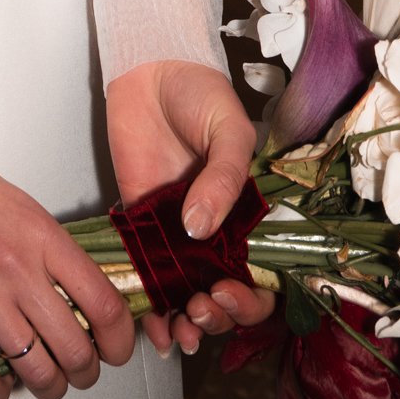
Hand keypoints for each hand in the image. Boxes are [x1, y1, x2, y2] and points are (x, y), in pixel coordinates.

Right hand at [0, 138, 138, 398]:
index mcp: (43, 237)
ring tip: (47, 381)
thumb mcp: (20, 204)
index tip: (117, 348)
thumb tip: (75, 283)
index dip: (120, 340)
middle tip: (82, 369)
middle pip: (75, 348)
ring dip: (49, 386)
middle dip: (86, 372)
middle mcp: (18, 270)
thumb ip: (50, 246)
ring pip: (37, 371)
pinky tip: (1, 382)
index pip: (104, 303)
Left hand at [105, 59, 276, 359]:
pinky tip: (152, 324)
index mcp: (246, 213)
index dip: (249, 297)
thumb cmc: (200, 92)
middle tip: (202, 309)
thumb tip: (201, 228)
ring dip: (186, 323)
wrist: (151, 67)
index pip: (258, 274)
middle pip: (222, 295)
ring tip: (179, 331)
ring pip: (186, 295)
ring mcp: (176, 231)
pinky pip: (149, 273)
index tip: (229, 293)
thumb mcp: (228, 130)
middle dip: (217, 317)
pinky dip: (152, 305)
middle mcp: (214, 230)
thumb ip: (223, 179)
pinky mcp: (141, 222)